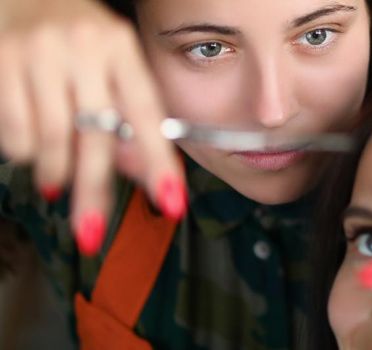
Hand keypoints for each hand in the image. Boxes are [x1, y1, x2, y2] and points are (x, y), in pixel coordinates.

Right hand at [0, 0, 184, 255]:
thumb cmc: (75, 38)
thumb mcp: (110, 64)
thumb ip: (127, 115)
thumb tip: (143, 171)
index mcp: (120, 47)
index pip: (147, 114)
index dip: (159, 162)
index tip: (171, 202)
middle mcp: (83, 48)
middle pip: (95, 136)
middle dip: (94, 192)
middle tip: (92, 233)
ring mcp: (39, 53)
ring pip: (52, 140)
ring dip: (55, 173)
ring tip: (57, 181)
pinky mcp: (2, 61)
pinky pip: (16, 133)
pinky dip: (25, 153)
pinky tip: (31, 149)